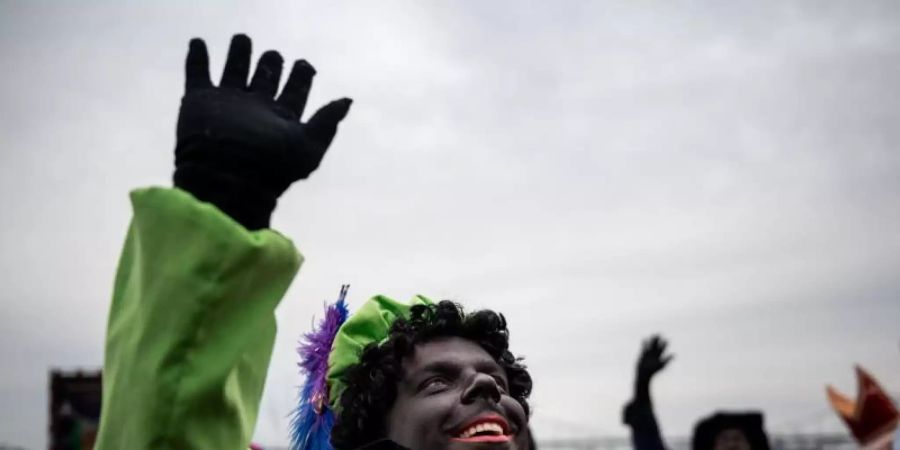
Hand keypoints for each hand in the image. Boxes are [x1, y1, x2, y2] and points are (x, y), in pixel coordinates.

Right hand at [173, 34, 351, 228]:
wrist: (226, 179)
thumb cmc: (272, 168)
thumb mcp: (309, 147)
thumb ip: (327, 121)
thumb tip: (348, 100)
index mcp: (282, 118)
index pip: (295, 91)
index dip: (302, 76)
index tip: (305, 64)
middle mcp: (255, 109)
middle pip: (265, 78)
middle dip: (271, 64)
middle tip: (275, 55)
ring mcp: (228, 103)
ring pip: (234, 70)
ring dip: (239, 54)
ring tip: (241, 38)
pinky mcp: (199, 101)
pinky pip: (197, 73)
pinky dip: (197, 57)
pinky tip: (198, 43)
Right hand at [636, 335, 672, 383]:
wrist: (644, 373)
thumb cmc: (653, 370)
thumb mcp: (661, 364)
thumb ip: (668, 359)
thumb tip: (675, 355)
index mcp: (659, 357)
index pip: (662, 349)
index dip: (664, 344)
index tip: (666, 340)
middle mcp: (654, 355)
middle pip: (656, 346)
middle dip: (658, 341)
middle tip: (659, 334)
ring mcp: (648, 354)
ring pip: (650, 346)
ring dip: (652, 341)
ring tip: (653, 335)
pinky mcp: (643, 355)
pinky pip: (644, 348)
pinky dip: (644, 343)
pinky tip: (644, 338)